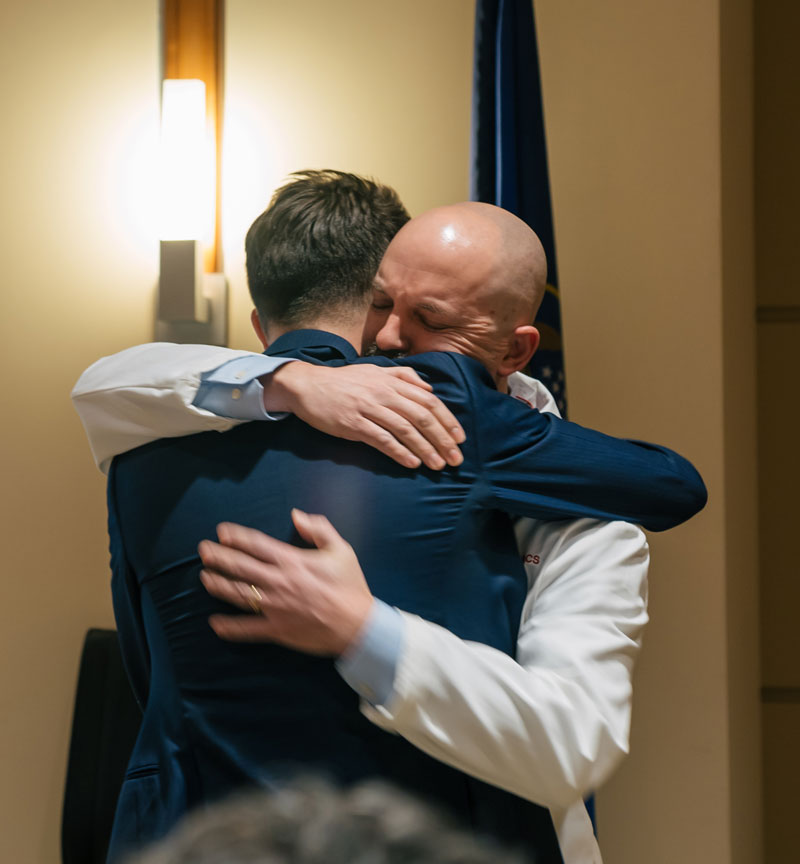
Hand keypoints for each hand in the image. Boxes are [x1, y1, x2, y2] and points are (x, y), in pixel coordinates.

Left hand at [198, 510, 373, 655]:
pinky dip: (229, 627)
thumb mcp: (341, 550)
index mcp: (292, 561)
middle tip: (203, 550)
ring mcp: (275, 607)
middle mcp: (279, 582)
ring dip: (219, 585)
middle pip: (241, 567)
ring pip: (239, 594)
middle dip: (219, 557)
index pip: (257, 545)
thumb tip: (296, 514)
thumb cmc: (350, 586)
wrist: (357, 626)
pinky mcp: (277, 630)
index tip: (221, 532)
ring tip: (204, 578)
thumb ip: (319, 528)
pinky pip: (247, 629)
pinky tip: (215, 623)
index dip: (237, 537)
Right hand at [262, 362, 464, 469]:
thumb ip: (403, 376)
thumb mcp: (375, 370)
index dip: (447, 420)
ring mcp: (368, 408)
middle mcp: (384, 393)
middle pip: (422, 416)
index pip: (429, 400)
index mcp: (392, 381)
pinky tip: (412, 463)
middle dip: (442, 439)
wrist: (307, 385)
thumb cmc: (344, 381)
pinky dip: (399, 452)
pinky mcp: (354, 424)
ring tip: (438, 465)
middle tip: (455, 459)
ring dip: (425, 449)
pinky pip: (382, 439)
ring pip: (405, 429)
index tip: (459, 438)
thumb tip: (429, 387)